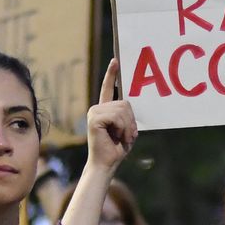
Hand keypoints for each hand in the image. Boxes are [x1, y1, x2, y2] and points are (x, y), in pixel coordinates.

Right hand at [83, 60, 136, 174]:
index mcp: (105, 110)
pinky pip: (116, 116)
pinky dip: (121, 128)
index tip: (116, 61)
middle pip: (124, 103)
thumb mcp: (126, 129)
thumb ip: (127, 115)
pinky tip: (116, 136)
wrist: (106, 163)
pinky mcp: (94, 118)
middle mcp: (97, 108)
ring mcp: (94, 112)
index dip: (112, 75)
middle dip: (130, 121)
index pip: (108, 89)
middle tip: (126, 136)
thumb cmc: (116, 149)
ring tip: (122, 138)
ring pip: (122, 110)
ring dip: (127, 126)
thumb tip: (129, 103)